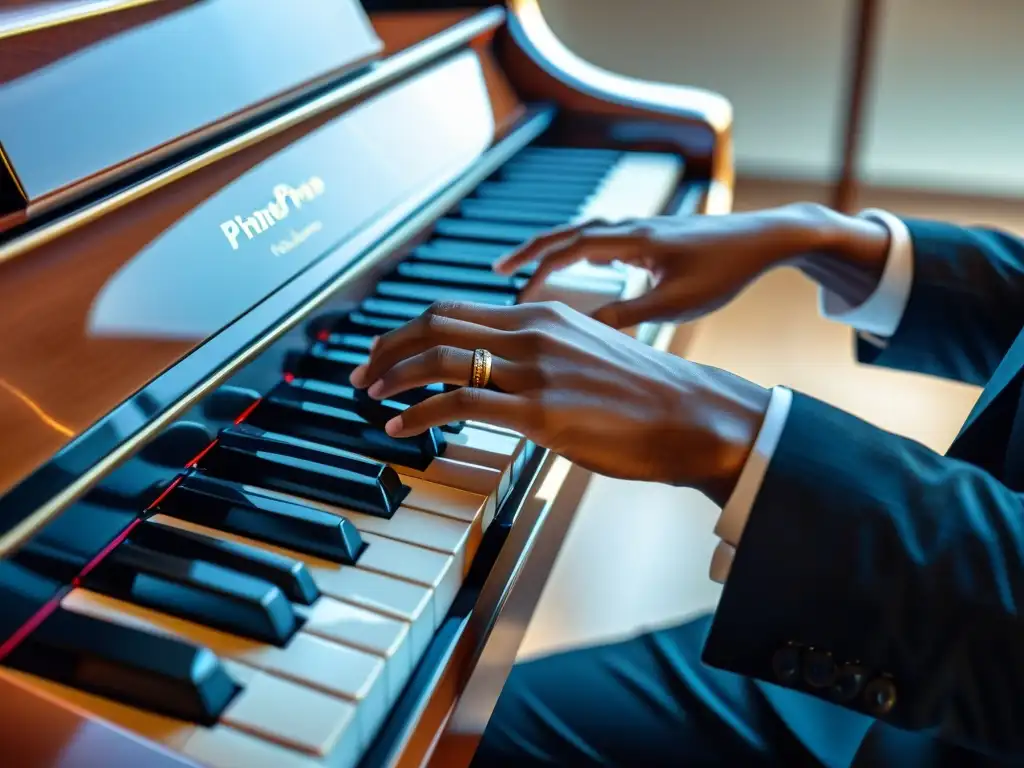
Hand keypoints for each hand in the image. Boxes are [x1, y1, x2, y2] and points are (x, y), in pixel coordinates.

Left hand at [348, 300, 770, 501]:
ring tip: (370, 394)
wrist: (696, 415)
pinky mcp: (540, 410)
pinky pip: (460, 403)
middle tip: (361, 370)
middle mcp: (533, 330)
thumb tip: (507, 376)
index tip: (386, 350)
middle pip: (436, 323)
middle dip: (388, 346)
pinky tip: (400, 427)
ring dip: (394, 374)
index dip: (410, 329)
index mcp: (543, 314)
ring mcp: (535, 368)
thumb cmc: (649, 394)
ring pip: (441, 357)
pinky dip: (418, 414)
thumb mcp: (589, 355)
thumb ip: (544, 355)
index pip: (455, 309)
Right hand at [494, 203, 890, 327]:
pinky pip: (603, 238)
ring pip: (583, 233)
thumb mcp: (676, 304)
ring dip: (553, 249)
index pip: (572, 249)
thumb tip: (584, 332)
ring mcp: (640, 229)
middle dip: (531, 251)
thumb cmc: (724, 271)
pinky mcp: (651, 236)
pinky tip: (584, 267)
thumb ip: (628, 316)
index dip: (538, 267)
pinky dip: (581, 250)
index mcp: (634, 241)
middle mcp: (631, 228)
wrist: (763, 239)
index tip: (514, 289)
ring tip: (527, 268)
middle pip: (568, 234)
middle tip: (498, 269)